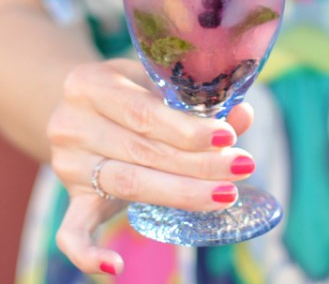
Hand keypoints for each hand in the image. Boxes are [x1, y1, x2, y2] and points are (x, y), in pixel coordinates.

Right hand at [48, 58, 254, 274]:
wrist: (80, 107)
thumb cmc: (131, 90)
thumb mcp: (156, 81)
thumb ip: (197, 99)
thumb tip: (243, 115)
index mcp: (91, 84)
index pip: (144, 112)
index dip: (187, 129)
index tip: (228, 139)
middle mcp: (72, 123)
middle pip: (141, 151)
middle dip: (197, 164)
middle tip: (240, 168)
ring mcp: (68, 164)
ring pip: (127, 185)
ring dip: (180, 194)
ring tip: (224, 194)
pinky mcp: (69, 198)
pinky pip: (71, 232)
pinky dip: (89, 253)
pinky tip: (117, 267)